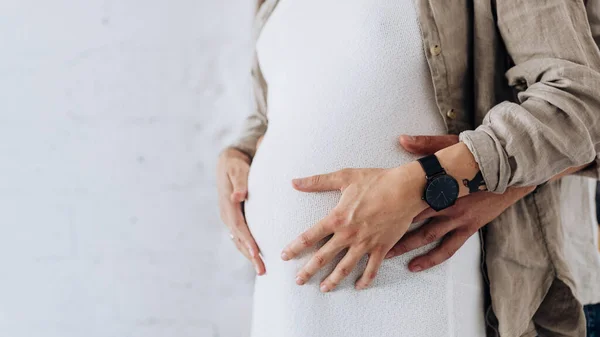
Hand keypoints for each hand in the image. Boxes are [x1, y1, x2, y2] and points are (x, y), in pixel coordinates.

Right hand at [217, 146, 264, 274]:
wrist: (228, 163)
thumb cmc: (236, 165)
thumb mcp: (237, 170)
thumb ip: (240, 182)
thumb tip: (238, 196)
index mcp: (228, 206)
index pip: (239, 227)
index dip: (247, 241)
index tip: (256, 254)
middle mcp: (227, 215)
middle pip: (239, 240)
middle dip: (250, 256)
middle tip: (262, 271)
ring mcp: (230, 219)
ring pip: (239, 242)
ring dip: (250, 257)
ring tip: (262, 271)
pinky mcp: (235, 220)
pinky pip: (242, 238)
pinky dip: (249, 249)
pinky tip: (258, 259)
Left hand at [280, 164, 428, 291]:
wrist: (406, 189)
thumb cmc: (376, 180)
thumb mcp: (344, 177)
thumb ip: (317, 182)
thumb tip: (294, 182)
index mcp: (337, 218)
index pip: (310, 236)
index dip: (295, 247)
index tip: (284, 256)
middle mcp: (349, 234)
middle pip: (323, 257)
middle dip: (309, 270)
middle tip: (298, 281)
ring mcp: (365, 243)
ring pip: (346, 267)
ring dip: (333, 280)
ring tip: (324, 289)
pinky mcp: (382, 247)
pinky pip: (372, 268)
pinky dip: (365, 279)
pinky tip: (359, 286)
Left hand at [384, 135, 533, 270]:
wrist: (508, 169)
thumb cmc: (477, 157)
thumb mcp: (450, 146)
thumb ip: (425, 145)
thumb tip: (402, 139)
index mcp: (438, 183)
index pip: (409, 196)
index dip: (390, 204)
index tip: (372, 210)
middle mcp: (446, 202)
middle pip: (413, 218)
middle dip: (392, 228)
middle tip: (372, 236)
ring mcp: (457, 217)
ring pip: (427, 236)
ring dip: (407, 246)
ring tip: (388, 255)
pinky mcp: (468, 228)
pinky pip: (447, 248)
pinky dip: (431, 258)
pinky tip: (416, 265)